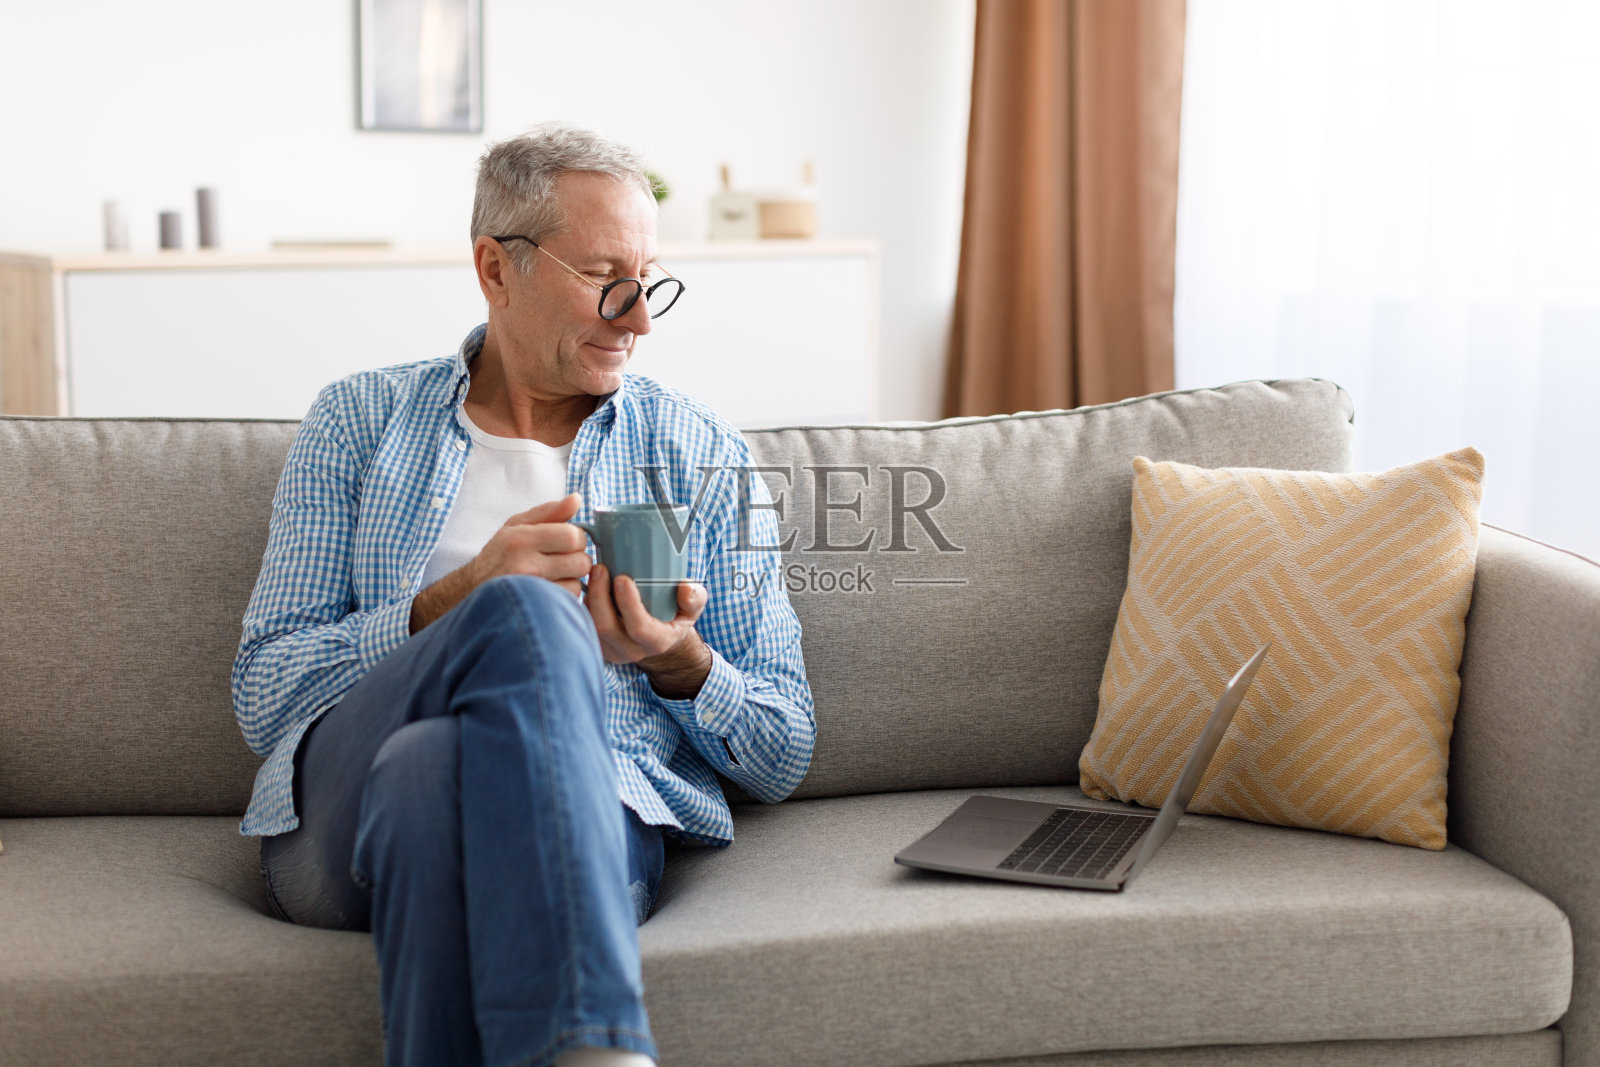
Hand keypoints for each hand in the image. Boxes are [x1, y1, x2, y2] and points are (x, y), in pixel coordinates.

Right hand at [468, 493, 591, 595]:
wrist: (471, 589)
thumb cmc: (499, 554)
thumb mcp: (517, 525)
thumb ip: (549, 512)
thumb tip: (576, 499)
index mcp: (521, 538)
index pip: (572, 536)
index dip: (576, 539)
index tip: (567, 542)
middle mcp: (524, 563)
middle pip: (580, 561)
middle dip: (577, 559)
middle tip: (561, 560)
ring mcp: (530, 589)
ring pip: (577, 583)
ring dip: (571, 579)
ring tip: (553, 575)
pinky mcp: (534, 607)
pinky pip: (567, 599)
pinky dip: (564, 594)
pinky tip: (549, 589)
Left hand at [585, 564, 712, 697]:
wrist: (660, 640)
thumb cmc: (675, 617)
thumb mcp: (693, 609)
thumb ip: (694, 598)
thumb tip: (684, 589)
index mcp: (657, 641)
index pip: (640, 628)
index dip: (629, 604)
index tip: (622, 578)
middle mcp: (631, 651)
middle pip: (606, 627)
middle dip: (599, 595)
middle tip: (600, 568)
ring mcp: (611, 651)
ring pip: (590, 626)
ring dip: (589, 598)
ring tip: (595, 573)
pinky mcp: (597, 645)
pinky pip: (582, 625)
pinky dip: (584, 603)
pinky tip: (590, 585)